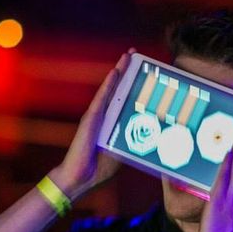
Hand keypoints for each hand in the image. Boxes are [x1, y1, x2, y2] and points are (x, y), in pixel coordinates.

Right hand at [49, 49, 134, 199]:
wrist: (80, 178)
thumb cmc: (99, 168)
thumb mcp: (122, 152)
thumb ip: (132, 141)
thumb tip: (152, 137)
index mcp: (112, 122)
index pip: (123, 98)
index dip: (131, 83)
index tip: (142, 69)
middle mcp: (104, 115)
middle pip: (117, 88)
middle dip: (126, 71)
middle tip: (135, 54)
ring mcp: (96, 115)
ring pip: (110, 88)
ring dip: (119, 71)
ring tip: (128, 55)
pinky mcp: (90, 119)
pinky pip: (102, 98)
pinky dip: (109, 84)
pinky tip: (116, 72)